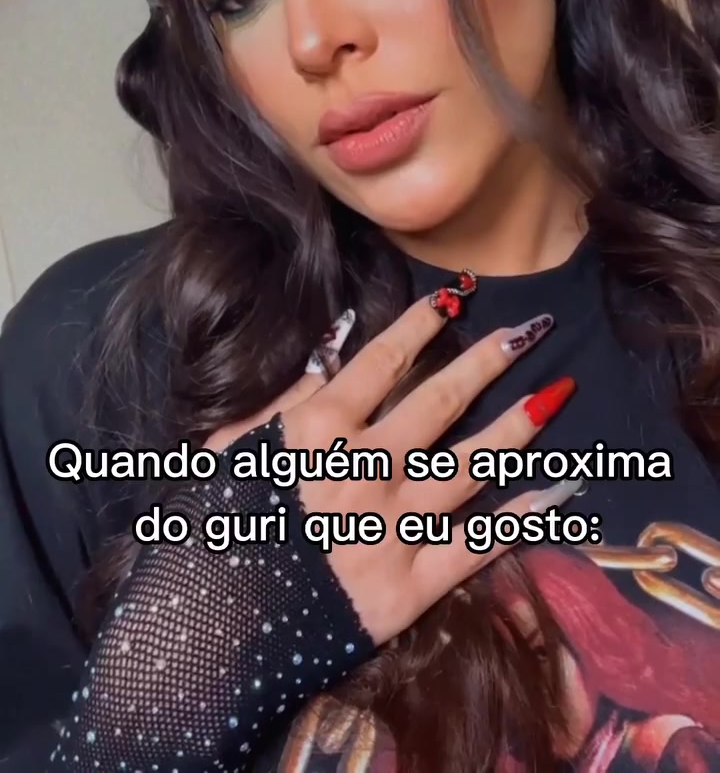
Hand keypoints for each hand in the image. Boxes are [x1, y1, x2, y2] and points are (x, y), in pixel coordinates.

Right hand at [207, 290, 574, 645]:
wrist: (206, 631)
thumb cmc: (211, 529)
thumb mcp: (228, 449)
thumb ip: (279, 402)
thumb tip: (327, 359)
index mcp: (318, 428)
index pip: (382, 359)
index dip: (422, 324)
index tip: (455, 298)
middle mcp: (365, 467)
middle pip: (439, 402)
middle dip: (488, 361)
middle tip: (530, 330)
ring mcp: (394, 525)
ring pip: (470, 465)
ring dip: (516, 428)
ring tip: (556, 395)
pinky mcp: (411, 585)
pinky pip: (477, 546)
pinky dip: (520, 520)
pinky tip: (557, 492)